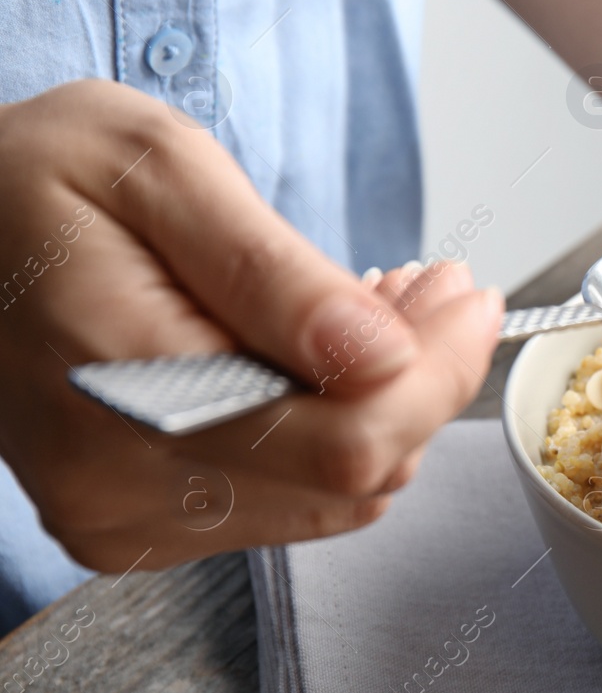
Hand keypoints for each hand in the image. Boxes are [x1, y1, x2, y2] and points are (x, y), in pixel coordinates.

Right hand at [0, 80, 501, 571]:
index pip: (348, 438)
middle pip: (355, 476)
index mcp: (124, 385)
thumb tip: (381, 351)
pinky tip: (321, 359)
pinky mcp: (133, 522)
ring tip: (377, 310)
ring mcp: (123, 514)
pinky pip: (286, 503)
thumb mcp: (158, 169)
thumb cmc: (36, 178)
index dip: (437, 374)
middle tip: (436, 291)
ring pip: (333, 499)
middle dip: (425, 381)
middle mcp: (119, 481)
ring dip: (385, 409)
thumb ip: (271, 270)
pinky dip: (333, 436)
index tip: (468, 298)